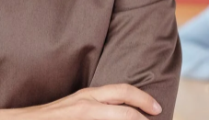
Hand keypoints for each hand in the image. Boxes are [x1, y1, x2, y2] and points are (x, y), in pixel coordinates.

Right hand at [0, 83, 161, 119]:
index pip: (121, 91)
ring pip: (118, 114)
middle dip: (144, 107)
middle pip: (123, 97)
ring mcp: (80, 113)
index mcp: (88, 96)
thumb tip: (115, 111)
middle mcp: (86, 102)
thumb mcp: (74, 108)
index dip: (142, 98)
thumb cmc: (50, 117)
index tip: (156, 108)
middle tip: (157, 115)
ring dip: (132, 119)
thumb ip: (94, 108)